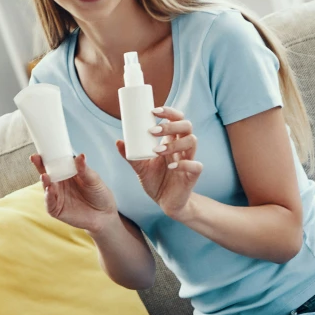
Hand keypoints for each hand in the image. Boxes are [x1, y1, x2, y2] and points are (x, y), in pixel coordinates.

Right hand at [30, 152, 117, 234]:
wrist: (105, 215)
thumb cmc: (99, 194)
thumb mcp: (94, 180)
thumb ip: (84, 170)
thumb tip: (81, 156)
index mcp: (67, 173)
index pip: (54, 163)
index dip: (47, 156)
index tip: (42, 149)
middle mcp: (59, 184)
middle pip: (46, 173)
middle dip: (39, 166)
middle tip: (35, 158)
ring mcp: (56, 197)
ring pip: (46, 187)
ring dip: (44, 181)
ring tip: (45, 176)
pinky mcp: (56, 210)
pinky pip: (49, 203)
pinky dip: (48, 197)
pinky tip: (49, 190)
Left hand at [118, 105, 202, 219]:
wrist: (165, 203)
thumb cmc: (155, 181)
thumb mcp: (140, 167)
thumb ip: (130, 156)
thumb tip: (118, 141)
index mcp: (172, 140)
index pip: (177, 118)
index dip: (169, 112)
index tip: (153, 111)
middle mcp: (182, 147)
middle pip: (186, 126)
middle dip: (171, 125)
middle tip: (153, 130)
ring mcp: (189, 159)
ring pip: (192, 142)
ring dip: (174, 143)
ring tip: (157, 151)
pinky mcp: (193, 175)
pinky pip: (196, 165)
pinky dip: (184, 164)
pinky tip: (171, 166)